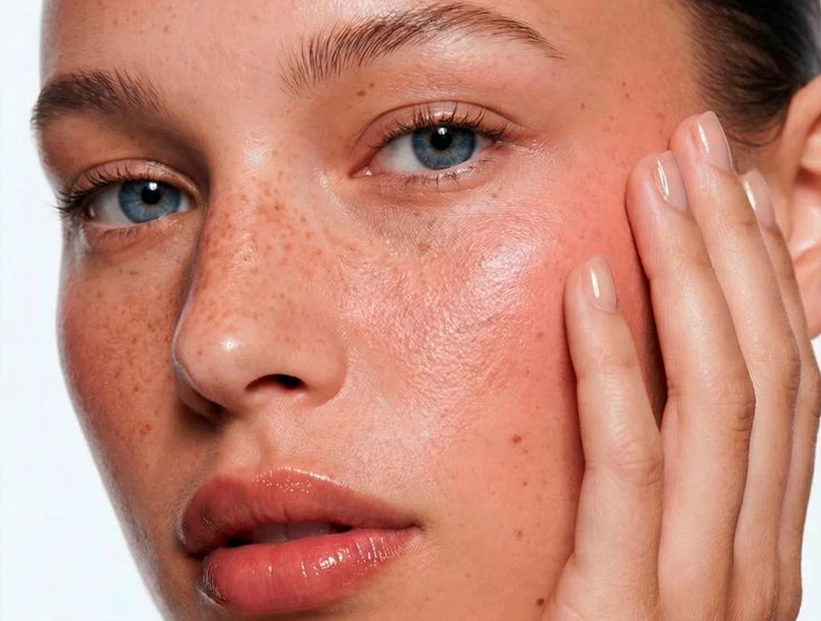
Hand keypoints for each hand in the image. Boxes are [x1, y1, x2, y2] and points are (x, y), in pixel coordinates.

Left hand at [550, 112, 820, 620]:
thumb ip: (659, 489)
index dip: (759, 276)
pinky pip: (629, 465)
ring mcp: (702, 587)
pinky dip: (613, 368)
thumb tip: (641, 389)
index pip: (776, 381)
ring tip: (657, 186)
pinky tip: (586, 287)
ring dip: (687, 279)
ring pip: (716, 401)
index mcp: (754, 539)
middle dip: (733, 248)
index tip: (724, 193)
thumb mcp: (651, 566)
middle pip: (758, 368)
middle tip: (697, 150)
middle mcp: (748, 554)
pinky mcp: (629, 609)